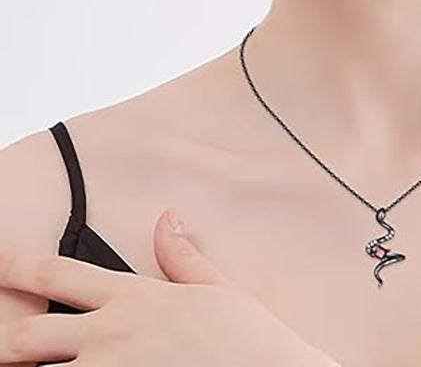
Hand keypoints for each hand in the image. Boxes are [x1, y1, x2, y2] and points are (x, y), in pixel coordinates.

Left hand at [0, 209, 341, 365]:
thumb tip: (167, 218)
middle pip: (28, 336)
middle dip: (0, 339)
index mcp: (134, 298)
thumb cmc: (245, 337)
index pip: (61, 273)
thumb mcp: (215, 287)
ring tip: (12, 363)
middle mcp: (111, 335)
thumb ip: (182, 255)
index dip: (19, 264)